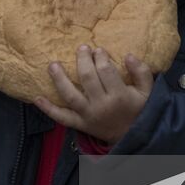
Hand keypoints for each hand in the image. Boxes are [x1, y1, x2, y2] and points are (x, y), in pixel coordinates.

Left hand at [34, 47, 153, 145]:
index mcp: (119, 96)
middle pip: (87, 78)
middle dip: (82, 60)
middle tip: (82, 48)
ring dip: (59, 79)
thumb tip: (129, 55)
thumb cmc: (138, 109)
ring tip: (52, 64)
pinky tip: (36, 98)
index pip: (106, 70)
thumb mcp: (147, 91)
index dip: (100, 57)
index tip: (98, 50)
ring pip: (70, 95)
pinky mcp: (80, 124)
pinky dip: (48, 109)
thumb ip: (142, 72)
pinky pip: (62, 117)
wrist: (133, 137)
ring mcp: (88, 116)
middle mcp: (101, 105)